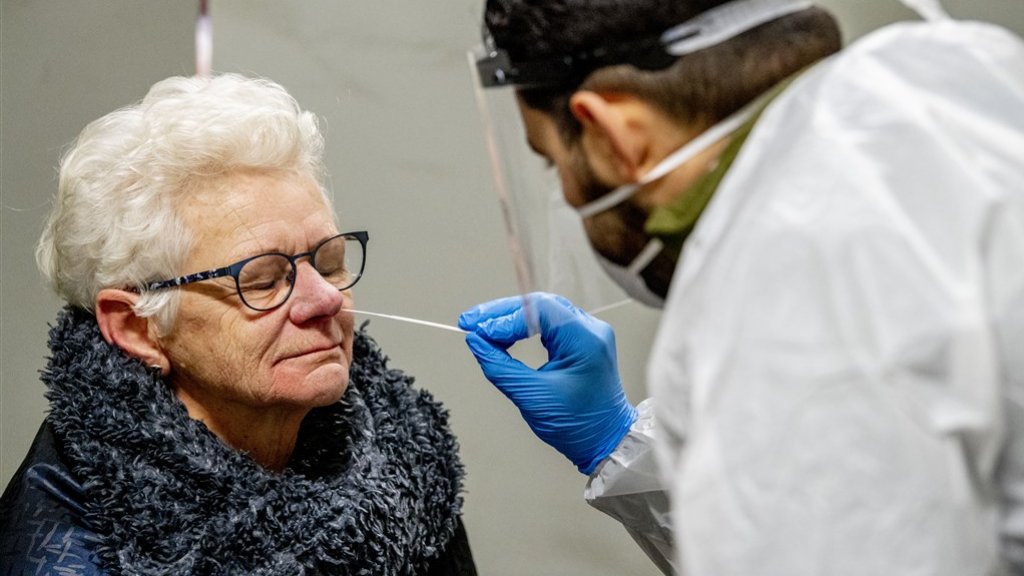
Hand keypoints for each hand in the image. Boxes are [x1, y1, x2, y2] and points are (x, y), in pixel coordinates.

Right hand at [458, 292, 636, 473]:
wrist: (606, 441)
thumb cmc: (578, 425)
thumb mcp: (532, 397)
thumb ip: (500, 366)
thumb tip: (476, 341)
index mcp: (585, 340)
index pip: (538, 311)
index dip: (503, 318)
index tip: (478, 332)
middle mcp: (591, 330)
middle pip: (539, 305)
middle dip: (501, 313)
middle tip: (470, 321)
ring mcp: (588, 334)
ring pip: (542, 312)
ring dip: (510, 318)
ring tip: (481, 328)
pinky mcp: (581, 342)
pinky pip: (549, 324)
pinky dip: (524, 327)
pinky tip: (503, 335)